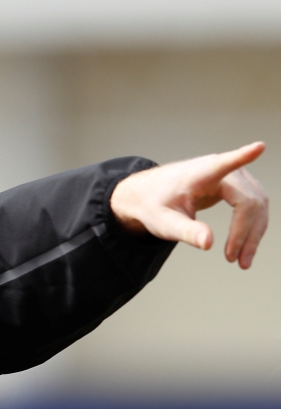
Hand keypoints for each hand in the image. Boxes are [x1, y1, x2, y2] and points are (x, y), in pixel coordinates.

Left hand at [110, 142, 268, 267]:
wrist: (150, 196)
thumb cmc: (155, 204)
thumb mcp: (164, 222)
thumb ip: (186, 231)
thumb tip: (208, 243)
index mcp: (202, 173)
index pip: (225, 164)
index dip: (243, 156)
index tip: (258, 147)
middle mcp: (224, 171)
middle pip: (249, 201)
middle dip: (245, 233)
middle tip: (234, 260)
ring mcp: (235, 177)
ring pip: (257, 205)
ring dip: (253, 234)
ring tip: (241, 261)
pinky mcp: (238, 187)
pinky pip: (254, 208)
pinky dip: (251, 229)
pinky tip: (242, 248)